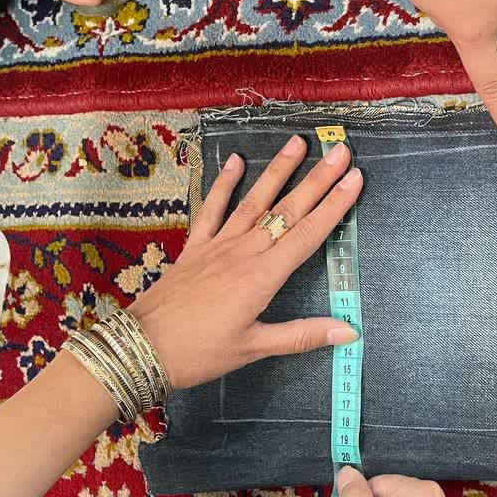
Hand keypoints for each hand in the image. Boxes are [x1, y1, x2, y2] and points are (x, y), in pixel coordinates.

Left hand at [129, 136, 361, 388]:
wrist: (141, 347)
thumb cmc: (199, 353)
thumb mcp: (253, 348)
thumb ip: (301, 335)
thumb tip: (349, 332)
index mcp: (263, 277)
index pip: (307, 234)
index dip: (334, 206)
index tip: (354, 179)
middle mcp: (244, 252)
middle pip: (288, 210)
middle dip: (317, 179)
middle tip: (340, 151)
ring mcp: (218, 245)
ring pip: (255, 201)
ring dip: (278, 170)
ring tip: (298, 143)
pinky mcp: (195, 247)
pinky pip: (212, 208)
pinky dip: (224, 184)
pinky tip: (236, 161)